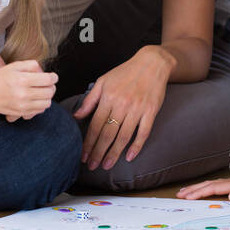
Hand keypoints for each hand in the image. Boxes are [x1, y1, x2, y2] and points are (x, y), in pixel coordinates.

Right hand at [0, 60, 57, 121]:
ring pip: (47, 103)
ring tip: (41, 91)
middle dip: (51, 86)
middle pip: (49, 92)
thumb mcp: (15, 66)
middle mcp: (23, 94)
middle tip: (47, 83)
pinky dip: (40, 104)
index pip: (48, 80)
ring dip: (47, 96)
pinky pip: (39, 111)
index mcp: (22, 80)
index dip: (53, 77)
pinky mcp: (20, 113)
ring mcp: (22, 106)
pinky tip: (35, 98)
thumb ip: (32, 65)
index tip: (53, 76)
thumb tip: (44, 71)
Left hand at [73, 47, 171, 170]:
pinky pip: (143, 132)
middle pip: (107, 134)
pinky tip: (129, 157)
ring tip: (106, 165)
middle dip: (98, 152)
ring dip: (114, 153)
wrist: (152, 63)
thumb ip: (90, 100)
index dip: (88, 143)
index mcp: (108, 97)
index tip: (83, 156)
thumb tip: (77, 116)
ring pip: (123, 136)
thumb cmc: (125, 72)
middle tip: (92, 166)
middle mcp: (122, 104)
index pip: (95, 125)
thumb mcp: (103, 81)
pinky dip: (136, 146)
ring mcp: (137, 109)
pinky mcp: (151, 112)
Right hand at [177, 167, 229, 201]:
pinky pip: (216, 186)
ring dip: (197, 188)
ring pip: (211, 184)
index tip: (187, 197)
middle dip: (193, 190)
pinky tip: (204, 190)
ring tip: (185, 192)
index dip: (199, 193)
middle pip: (208, 185)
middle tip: (179, 195)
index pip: (213, 189)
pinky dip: (206, 188)